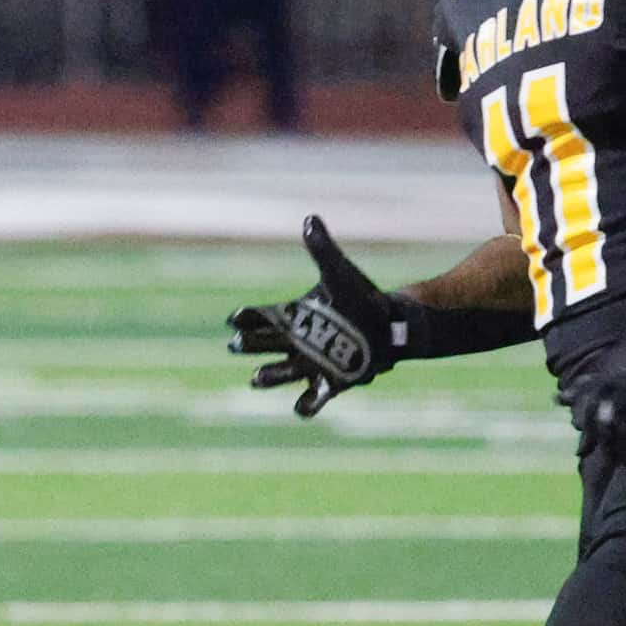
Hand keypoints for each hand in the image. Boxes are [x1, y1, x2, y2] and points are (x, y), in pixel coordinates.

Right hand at [227, 216, 404, 416]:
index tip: (235, 318)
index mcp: (292, 316)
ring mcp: (309, 365)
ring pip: (279, 374)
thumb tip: (310, 218)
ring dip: (267, 376)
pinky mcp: (329, 384)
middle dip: (247, 346)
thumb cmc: (361, 298)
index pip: (259, 318)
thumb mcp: (340, 273)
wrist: (390, 326)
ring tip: (257, 378)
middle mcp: (294, 343)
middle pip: (261, 346)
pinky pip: (311, 400)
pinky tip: (302, 406)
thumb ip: (323, 249)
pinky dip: (305, 406)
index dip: (244, 319)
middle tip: (236, 344)